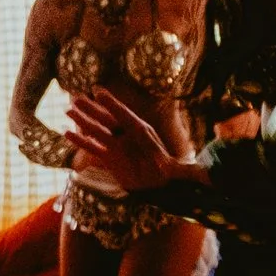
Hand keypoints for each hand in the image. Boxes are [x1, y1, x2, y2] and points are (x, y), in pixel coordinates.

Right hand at [64, 91, 186, 198]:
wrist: (159, 184)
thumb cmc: (170, 174)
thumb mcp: (181, 172)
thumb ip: (189, 172)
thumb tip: (209, 175)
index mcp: (142, 133)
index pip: (125, 115)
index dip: (112, 104)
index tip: (99, 91)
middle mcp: (127, 136)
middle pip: (107, 119)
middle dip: (92, 108)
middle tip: (76, 96)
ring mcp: (116, 146)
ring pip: (97, 130)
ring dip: (82, 121)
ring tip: (68, 109)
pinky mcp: (109, 158)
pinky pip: (92, 147)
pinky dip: (80, 141)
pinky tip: (67, 134)